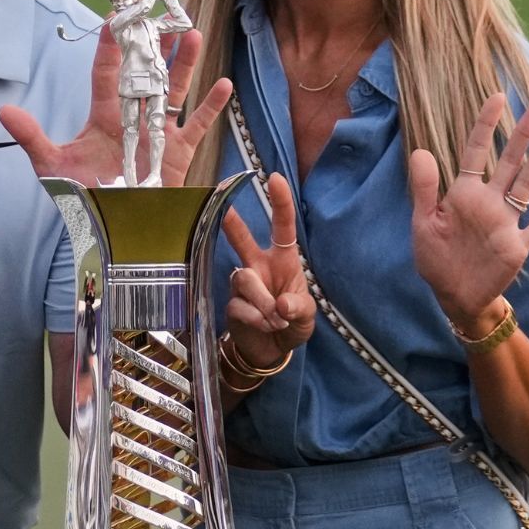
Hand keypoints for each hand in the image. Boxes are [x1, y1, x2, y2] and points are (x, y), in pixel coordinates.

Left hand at [0, 25, 232, 186]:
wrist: (112, 231)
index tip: (115, 18)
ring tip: (192, 34)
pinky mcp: (179, 152)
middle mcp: (132, 119)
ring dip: (184, 64)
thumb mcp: (52, 166)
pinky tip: (222, 83)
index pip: (106, 73)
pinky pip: (198, 125)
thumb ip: (32, 137)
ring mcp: (158, 134)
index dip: (110, 46)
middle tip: (161, 15)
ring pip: (173, 91)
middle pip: (145, 74)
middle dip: (154, 46)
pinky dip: (211, 107)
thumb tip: (3, 111)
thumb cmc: (82, 199)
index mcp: (103, 117)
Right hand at [219, 173, 315, 372]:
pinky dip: (257, 319)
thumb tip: (282, 304)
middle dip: (233, 223)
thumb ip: (298, 308)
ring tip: (276, 320)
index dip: (280, 203)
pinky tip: (263, 327)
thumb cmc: (293, 322)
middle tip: (222, 206)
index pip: (282, 228)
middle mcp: (258, 266)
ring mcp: (242, 284)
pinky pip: (241, 306)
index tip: (275, 178)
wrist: (271, 350)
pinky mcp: (231, 303)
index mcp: (282, 260)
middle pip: (242, 240)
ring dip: (264, 303)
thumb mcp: (306, 317)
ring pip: (245, 280)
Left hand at [409, 94, 528, 332]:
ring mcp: (505, 223)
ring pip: (526, 185)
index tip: (496, 98)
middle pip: (508, 162)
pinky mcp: (517, 246)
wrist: (453, 296)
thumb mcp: (424, 223)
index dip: (485, 126)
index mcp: (463, 194)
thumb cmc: (435, 259)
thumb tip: (420, 150)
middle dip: (522, 135)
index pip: (475, 152)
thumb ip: (425, 188)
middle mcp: (488, 203)